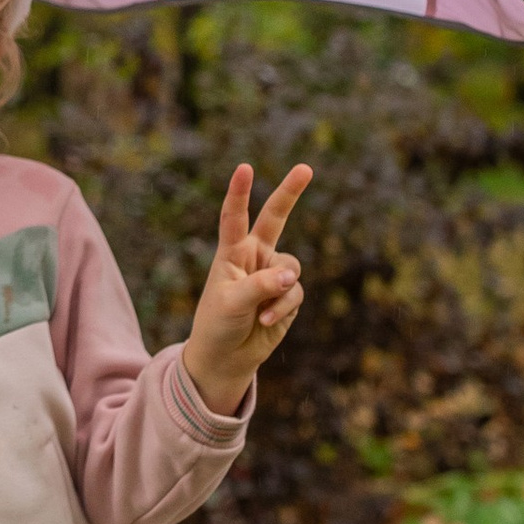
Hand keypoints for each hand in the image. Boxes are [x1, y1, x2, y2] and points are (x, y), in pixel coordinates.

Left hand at [183, 161, 312, 417]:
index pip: (234, 217)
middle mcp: (254, 256)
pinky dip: (283, 308)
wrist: (226, 356)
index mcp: (231, 252)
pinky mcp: (288, 295)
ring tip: (261, 313)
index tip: (244, 167)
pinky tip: (267, 323)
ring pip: (291, 268)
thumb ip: (260, 286)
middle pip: (276, 218)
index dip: (239, 192)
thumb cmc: (218, 325)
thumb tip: (291, 277)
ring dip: (280, 291)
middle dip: (290, 193)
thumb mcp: (231, 303)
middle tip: (305, 168)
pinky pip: (295, 294)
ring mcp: (273, 275)